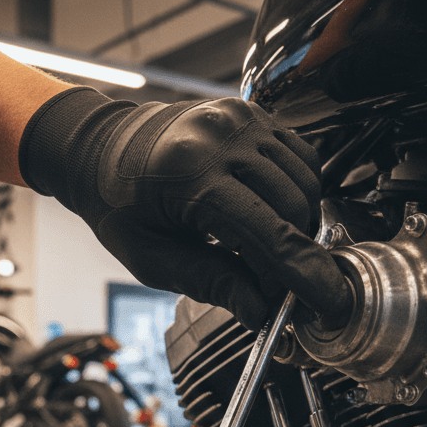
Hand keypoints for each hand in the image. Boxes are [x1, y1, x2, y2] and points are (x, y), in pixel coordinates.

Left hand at [18, 87, 349, 329]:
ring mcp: (241, 120)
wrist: (101, 149)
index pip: (269, 235)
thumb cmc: (119, 205)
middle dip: (292, 256)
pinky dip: (297, 192)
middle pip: (295, 210)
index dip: (302, 277)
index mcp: (191, 176)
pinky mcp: (252, 114)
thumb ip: (212, 283)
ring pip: (306, 184)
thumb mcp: (153, 259)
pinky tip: (269, 212)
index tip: (325, 305)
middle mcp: (222, 139)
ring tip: (261, 247)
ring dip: (297, 226)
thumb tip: (261, 312)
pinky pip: (301, 159)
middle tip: (270, 285)